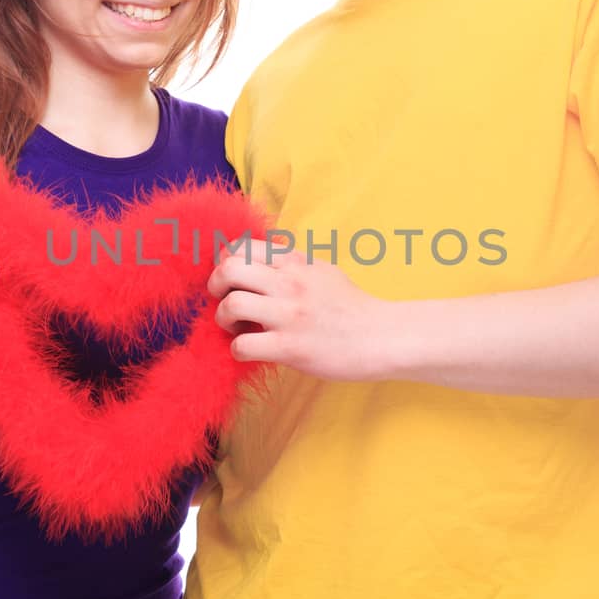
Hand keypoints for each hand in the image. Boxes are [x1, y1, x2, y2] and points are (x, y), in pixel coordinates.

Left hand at [208, 247, 392, 380]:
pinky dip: (237, 350)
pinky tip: (249, 351)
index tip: (232, 281)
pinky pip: (243, 345)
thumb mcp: (323, 271)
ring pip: (231, 305)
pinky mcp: (290, 347)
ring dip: (223, 319)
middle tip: (224, 301)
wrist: (382, 337)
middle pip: (229, 269)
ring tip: (236, 328)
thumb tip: (264, 257)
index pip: (241, 247)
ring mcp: (289, 315)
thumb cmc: (352, 308)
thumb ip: (292, 263)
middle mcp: (290, 283)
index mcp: (296, 262)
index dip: (226, 263)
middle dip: (216, 286)